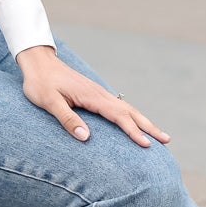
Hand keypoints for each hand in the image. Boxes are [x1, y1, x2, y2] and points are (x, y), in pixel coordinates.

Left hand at [15, 46, 169, 148]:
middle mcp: (99, 94)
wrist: (38, 62)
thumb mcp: (49, 102)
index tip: (146, 144)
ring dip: (144, 121)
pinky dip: (132, 116)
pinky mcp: (95, 94)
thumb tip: (86, 138)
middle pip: (130, 112)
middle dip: (149, 126)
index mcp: (92, 96)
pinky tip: (135, 123)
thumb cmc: (40, 83)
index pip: (118, 116)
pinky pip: (118, 107)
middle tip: (167, 140)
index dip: (133, 131)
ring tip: (159, 134)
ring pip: (127, 108)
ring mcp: (99, 93)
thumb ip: (67, 119)